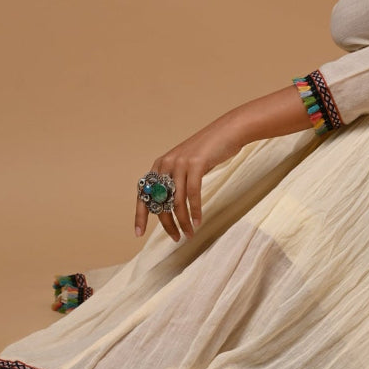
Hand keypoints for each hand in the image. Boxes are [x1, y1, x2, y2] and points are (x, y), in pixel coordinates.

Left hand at [135, 118, 245, 241]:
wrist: (229, 130)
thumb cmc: (210, 150)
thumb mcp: (186, 164)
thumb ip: (176, 179)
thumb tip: (170, 205)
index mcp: (160, 165)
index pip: (143, 194)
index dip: (140, 215)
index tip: (139, 233)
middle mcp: (166, 164)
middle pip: (160, 201)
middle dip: (167, 224)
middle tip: (176, 238)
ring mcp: (180, 163)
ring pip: (176, 201)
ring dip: (183, 221)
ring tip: (189, 234)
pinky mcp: (196, 164)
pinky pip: (192, 194)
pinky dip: (195, 210)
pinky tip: (198, 222)